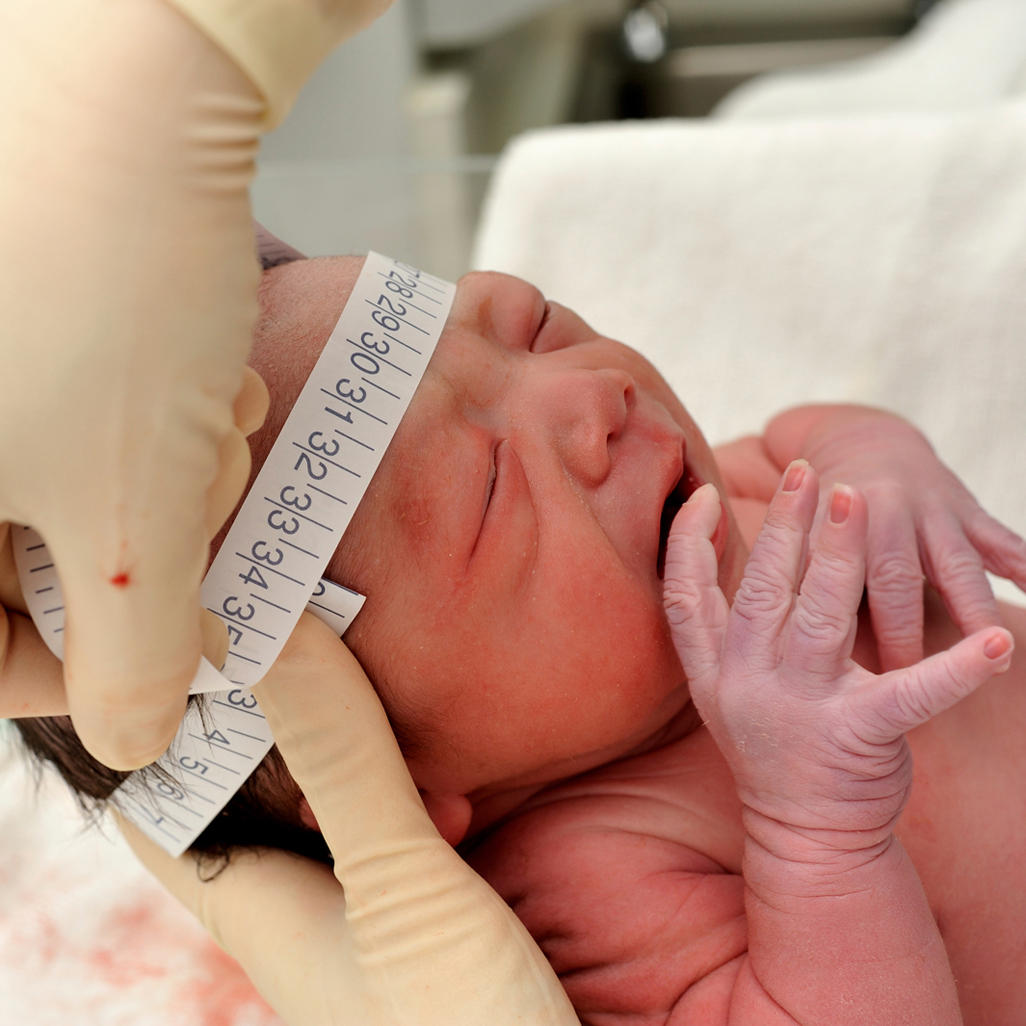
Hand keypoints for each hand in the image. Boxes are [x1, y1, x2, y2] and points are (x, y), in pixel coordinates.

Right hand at [0, 0, 276, 767]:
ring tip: (217, 409)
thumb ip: (129, 649)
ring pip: (53, 479)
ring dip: (161, 471)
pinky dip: (148, 411)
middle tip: (208, 494)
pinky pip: (65, 405)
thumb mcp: (134, 508)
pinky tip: (204, 364)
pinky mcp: (13, 302)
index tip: (163, 660)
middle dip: (140, 544)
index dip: (61, 673)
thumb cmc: (117, 292)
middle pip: (12, 556)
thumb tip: (133, 737)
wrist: (138, 72)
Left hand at [120, 614, 577, 1025]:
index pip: (161, 800)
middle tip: (306, 636)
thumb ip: (341, 763)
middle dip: (271, 712)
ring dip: (354, 748)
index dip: (161, 720)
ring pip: (331, 800)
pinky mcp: (424, 915)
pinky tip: (458, 789)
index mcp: (252, 900)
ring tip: (390, 705)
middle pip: (249, 786)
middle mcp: (296, 902)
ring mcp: (361, 910)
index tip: (195, 634)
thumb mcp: (396, 886)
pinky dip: (417, 791)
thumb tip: (274, 630)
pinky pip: (397, 829)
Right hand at [663, 464, 1012, 855]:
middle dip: (785, 526)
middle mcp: (747, 684)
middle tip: (808, 473)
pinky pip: (912, 693)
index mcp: (714, 671)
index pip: (685, 598)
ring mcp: (800, 709)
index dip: (689, 544)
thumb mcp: (726, 692)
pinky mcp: (859, 735)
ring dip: (841, 554)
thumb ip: (724, 632)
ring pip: (820, 617)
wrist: (804, 835)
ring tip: (858, 499)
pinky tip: (995, 642)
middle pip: (762, 590)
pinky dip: (958, 668)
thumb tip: (720, 557)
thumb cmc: (773, 747)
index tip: (705, 496)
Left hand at [769, 406, 1025, 669]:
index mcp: (830, 527)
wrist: (865, 445)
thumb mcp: (803, 541)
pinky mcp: (970, 512)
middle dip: (903, 633)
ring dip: (974, 609)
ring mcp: (931, 514)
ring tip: (994, 651)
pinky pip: (1004, 541)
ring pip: (956, 565)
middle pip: (895, 578)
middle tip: (908, 683)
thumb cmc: (825, 518)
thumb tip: (776, 645)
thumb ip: (795, 583)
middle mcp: (882, 515)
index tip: (839, 682)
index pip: (831, 585)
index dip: (836, 633)